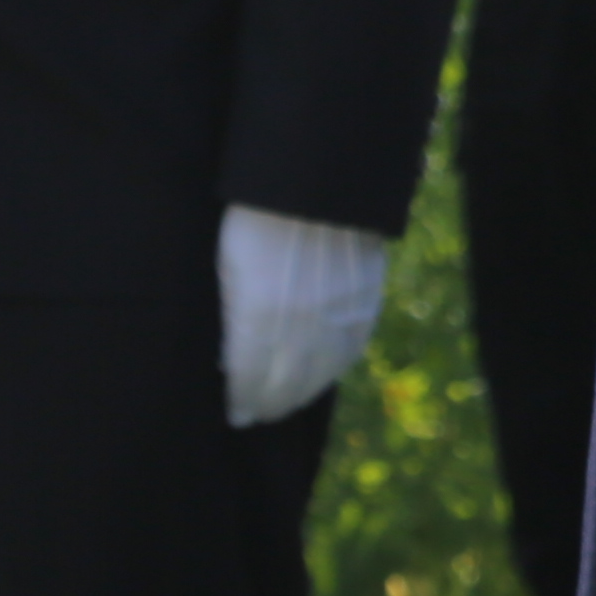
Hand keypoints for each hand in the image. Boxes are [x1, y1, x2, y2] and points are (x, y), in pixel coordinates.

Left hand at [217, 204, 392, 426]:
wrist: (319, 180)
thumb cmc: (257, 218)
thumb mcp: (230, 269)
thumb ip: (233, 319)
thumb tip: (229, 358)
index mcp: (260, 319)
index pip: (250, 380)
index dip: (242, 401)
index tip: (234, 413)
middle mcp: (303, 325)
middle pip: (287, 385)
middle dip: (269, 404)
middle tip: (256, 415)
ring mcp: (339, 314)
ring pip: (323, 372)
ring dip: (303, 393)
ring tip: (288, 403)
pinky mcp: (366, 298)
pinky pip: (353, 346)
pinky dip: (337, 366)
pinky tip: (326, 373)